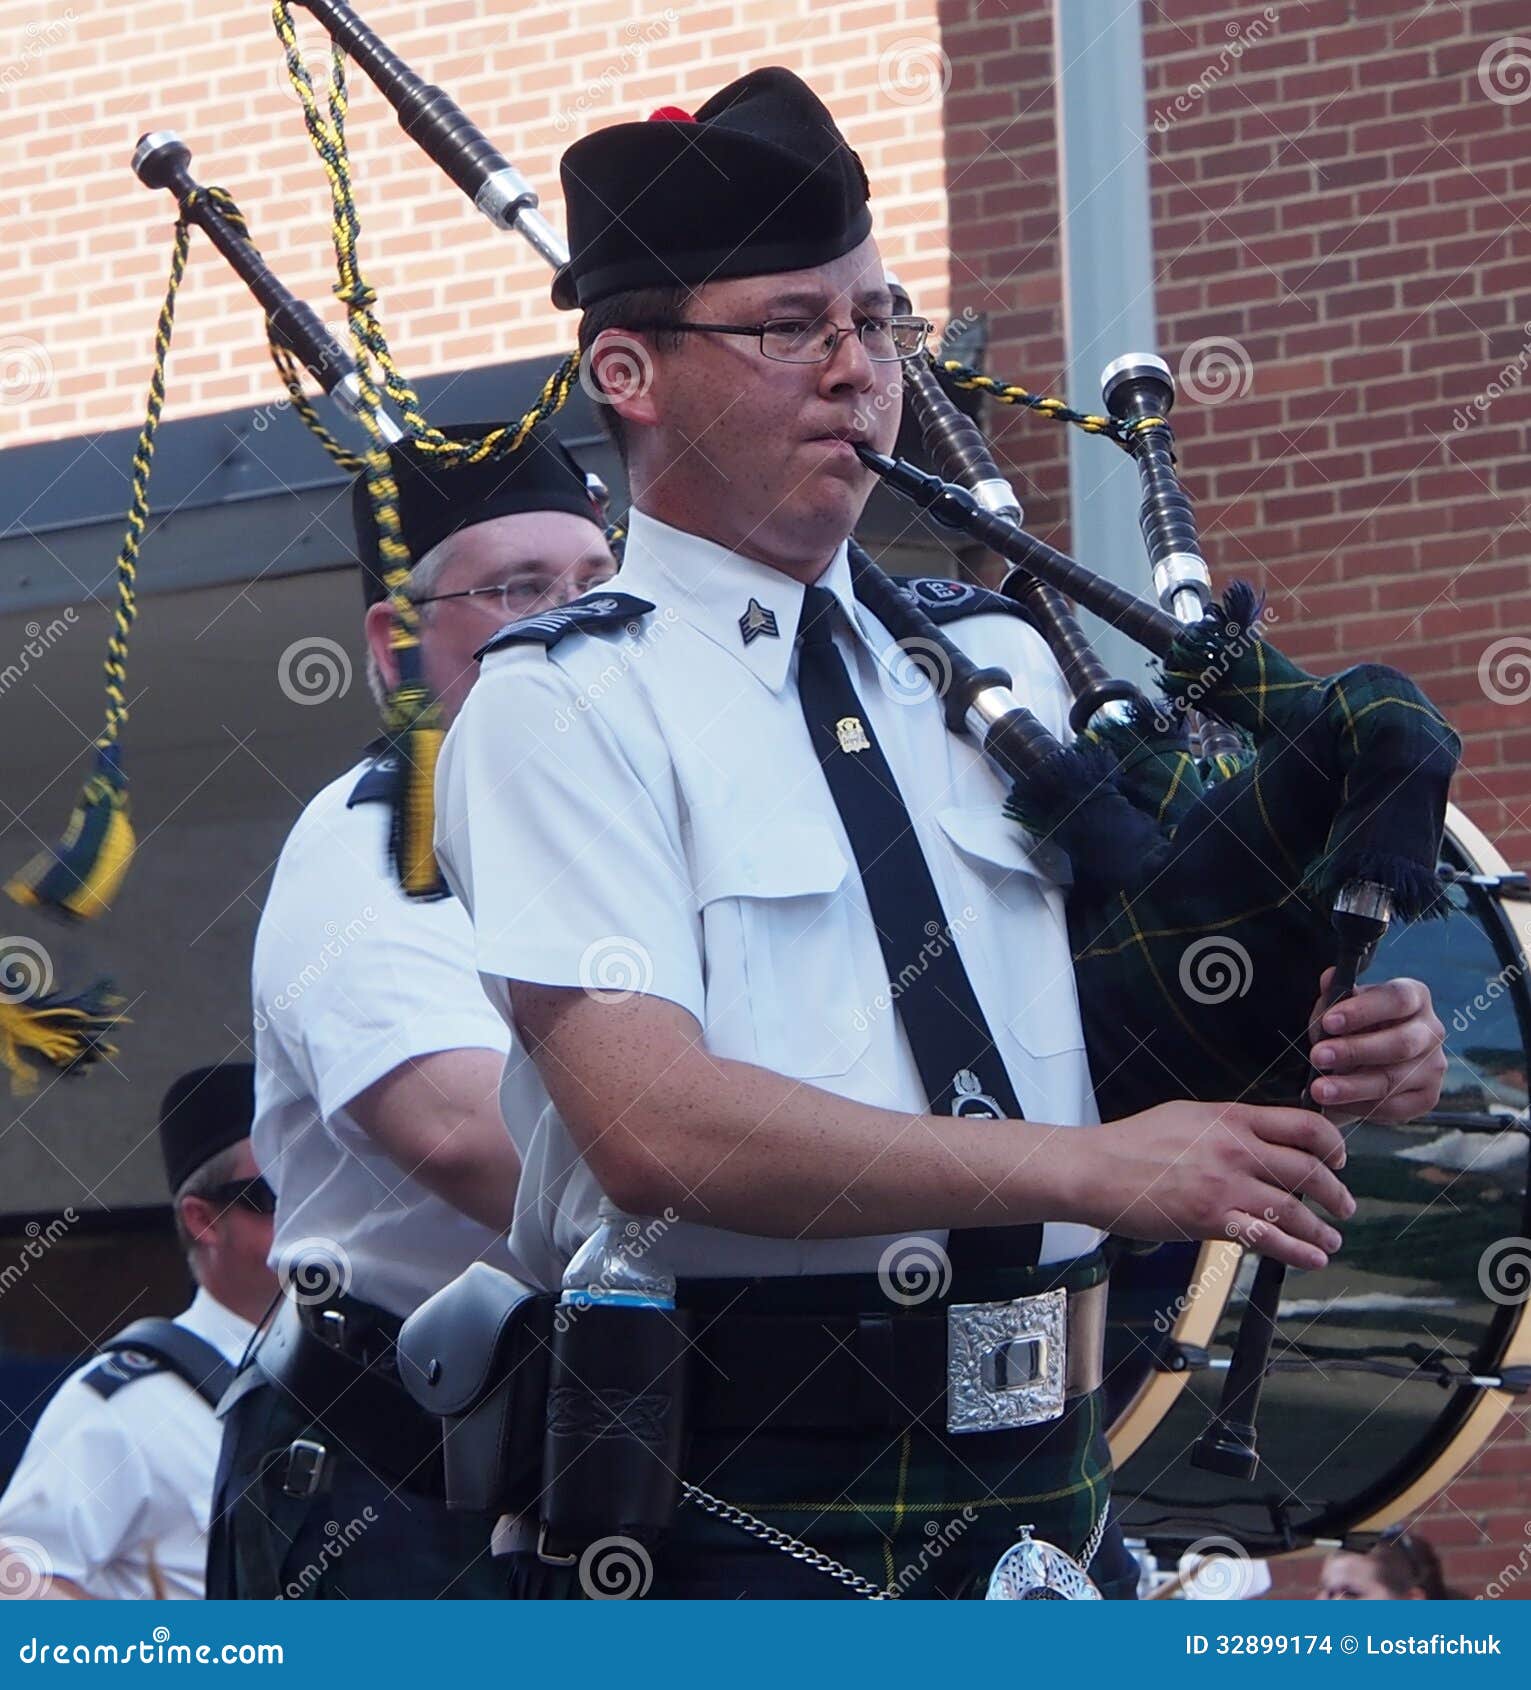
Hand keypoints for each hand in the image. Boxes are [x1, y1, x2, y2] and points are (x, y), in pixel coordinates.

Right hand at [1083, 1100, 1354, 1270]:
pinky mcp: (1211, 1219)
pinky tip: (1311, 1258)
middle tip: (1344, 1206)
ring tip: (1331, 1240)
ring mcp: (1225, 1185)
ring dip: (1321, 1228)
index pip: (1305, 1126)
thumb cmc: (1132, 1143)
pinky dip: (1298, 1251)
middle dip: (1336, 1193)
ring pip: (1295, 1208)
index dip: (1333, 1145)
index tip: (1339, 1160)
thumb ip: (1228, 1126)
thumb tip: (1260, 1137)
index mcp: (1232, 1118)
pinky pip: (1268, 1238)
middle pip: (1309, 1169)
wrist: (1095, 1169)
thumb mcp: (1188, 1116)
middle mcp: (1236, 1149)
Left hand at [1307, 971, 1445, 1125]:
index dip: (1363, 1010)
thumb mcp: (1337, 1009)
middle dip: (1355, 1051)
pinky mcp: (1427, 1097)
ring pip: (1393, 1079)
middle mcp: (1431, 1030)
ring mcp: (1433, 1065)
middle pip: (1400, 1043)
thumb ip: (1334, 995)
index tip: (1329, 1022)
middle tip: (1318, 1057)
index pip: (1397, 999)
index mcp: (1413, 996)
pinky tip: (1335, 1103)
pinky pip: (1393, 1107)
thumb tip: (1330, 979)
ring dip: (1351, 1086)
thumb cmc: (1348, 1028)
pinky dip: (1359, 1106)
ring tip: (1319, 1089)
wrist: (1356, 1064)